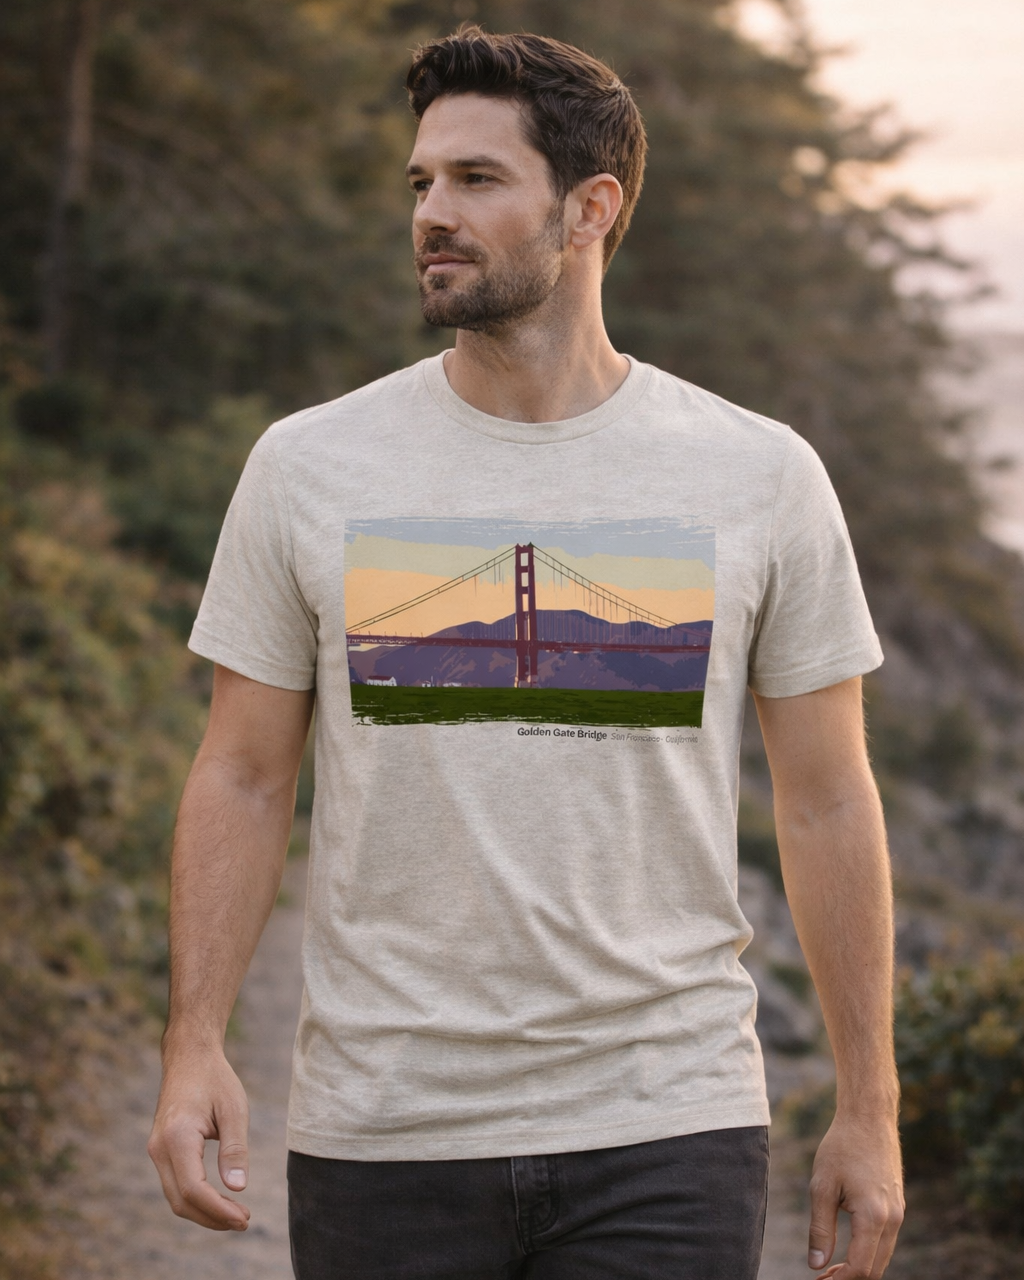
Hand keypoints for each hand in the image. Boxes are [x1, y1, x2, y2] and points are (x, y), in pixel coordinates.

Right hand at [148, 1046, 251, 1230]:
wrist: (189, 1056)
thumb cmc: (215, 1079)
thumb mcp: (234, 1109)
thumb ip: (235, 1149)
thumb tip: (238, 1188)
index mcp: (177, 1137)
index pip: (194, 1189)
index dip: (218, 1210)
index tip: (244, 1218)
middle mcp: (159, 1148)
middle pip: (181, 1201)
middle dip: (212, 1218)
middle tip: (244, 1221)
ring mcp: (156, 1151)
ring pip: (175, 1197)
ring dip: (204, 1212)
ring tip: (236, 1215)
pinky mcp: (161, 1151)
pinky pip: (175, 1185)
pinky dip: (196, 1199)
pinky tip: (220, 1200)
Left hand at [807, 1112, 903, 1277]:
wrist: (869, 1117)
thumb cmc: (842, 1147)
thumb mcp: (822, 1186)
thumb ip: (820, 1229)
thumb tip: (816, 1264)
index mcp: (874, 1217)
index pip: (861, 1268)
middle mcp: (893, 1219)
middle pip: (876, 1268)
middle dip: (850, 1278)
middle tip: (823, 1278)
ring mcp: (899, 1213)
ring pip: (882, 1255)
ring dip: (860, 1266)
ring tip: (831, 1267)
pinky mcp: (898, 1205)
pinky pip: (886, 1240)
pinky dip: (868, 1251)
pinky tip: (847, 1247)